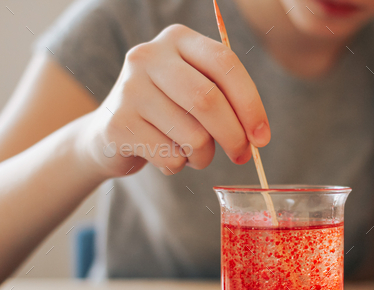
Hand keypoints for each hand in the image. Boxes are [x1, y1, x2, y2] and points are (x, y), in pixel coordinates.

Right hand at [79, 24, 269, 177]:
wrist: (110, 134)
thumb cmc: (168, 113)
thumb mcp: (196, 92)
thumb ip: (227, 102)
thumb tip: (258, 136)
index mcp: (177, 39)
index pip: (225, 63)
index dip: (251, 103)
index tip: (262, 136)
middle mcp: (149, 56)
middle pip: (208, 100)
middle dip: (234, 136)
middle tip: (242, 156)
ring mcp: (129, 89)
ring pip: (192, 136)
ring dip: (204, 156)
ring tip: (192, 152)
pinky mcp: (118, 125)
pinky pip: (171, 158)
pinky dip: (179, 166)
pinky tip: (165, 155)